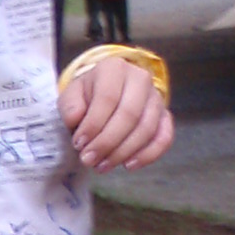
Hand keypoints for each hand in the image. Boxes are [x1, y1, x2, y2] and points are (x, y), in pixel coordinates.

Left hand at [61, 55, 173, 170]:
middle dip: (107, 142)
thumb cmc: (87, 97)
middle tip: (88, 160)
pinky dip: (148, 155)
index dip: (93, 125)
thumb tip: (75, 119)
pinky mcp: (164, 116)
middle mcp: (140, 79)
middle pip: (129, 114)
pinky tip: (129, 165)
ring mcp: (156, 98)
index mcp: (114, 69)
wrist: (106, 94)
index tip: (78, 144)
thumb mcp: (71, 96)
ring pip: (146, 128)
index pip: (108, 98)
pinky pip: (164, 137)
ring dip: (123, 152)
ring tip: (102, 166)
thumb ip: (70, 106)